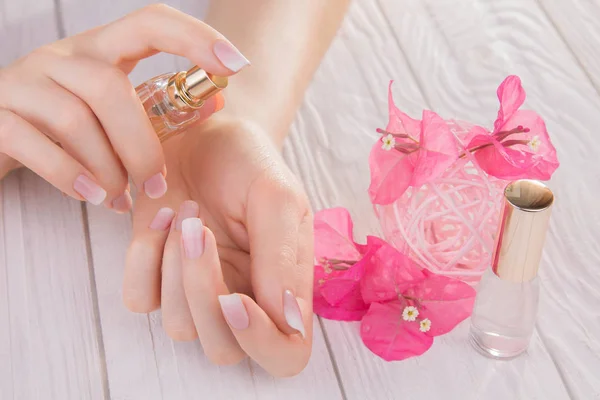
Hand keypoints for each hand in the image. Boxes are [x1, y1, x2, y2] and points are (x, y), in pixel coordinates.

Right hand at [0, 4, 246, 211]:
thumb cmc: (68, 128)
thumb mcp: (113, 111)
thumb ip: (157, 108)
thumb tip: (217, 99)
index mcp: (99, 50)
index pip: (150, 22)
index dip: (195, 38)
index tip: (235, 66)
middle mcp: (61, 58)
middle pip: (109, 87)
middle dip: (142, 146)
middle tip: (156, 186)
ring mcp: (23, 83)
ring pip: (75, 119)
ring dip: (109, 168)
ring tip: (122, 199)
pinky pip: (33, 144)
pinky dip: (70, 176)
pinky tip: (92, 195)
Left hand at [124, 116, 313, 376]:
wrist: (204, 129)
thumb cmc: (248, 160)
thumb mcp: (277, 195)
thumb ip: (284, 256)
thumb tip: (289, 319)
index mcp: (282, 283)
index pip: (286, 352)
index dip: (262, 343)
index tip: (236, 300)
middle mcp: (242, 295)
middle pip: (223, 349)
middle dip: (204, 295)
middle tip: (200, 231)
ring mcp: (195, 288)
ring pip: (179, 327)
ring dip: (175, 267)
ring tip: (186, 213)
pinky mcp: (156, 273)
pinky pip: (140, 300)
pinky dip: (144, 260)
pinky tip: (161, 217)